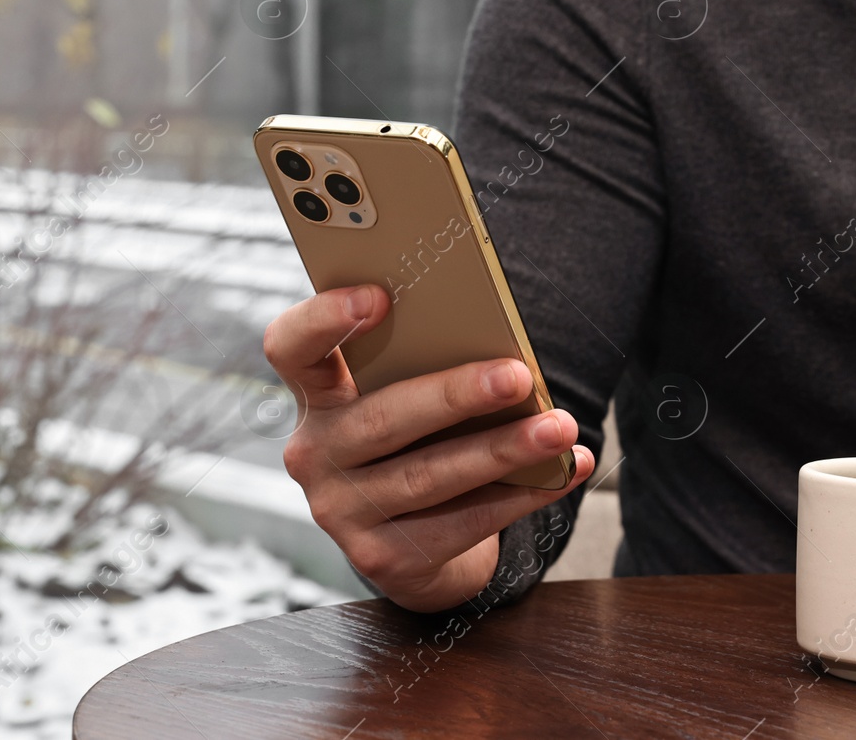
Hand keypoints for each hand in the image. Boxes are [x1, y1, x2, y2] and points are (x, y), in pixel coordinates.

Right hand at [264, 283, 593, 611]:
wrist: (409, 540)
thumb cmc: (416, 439)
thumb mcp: (404, 397)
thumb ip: (423, 367)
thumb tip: (498, 347)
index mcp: (317, 396)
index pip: (291, 348)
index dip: (324, 320)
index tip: (379, 296)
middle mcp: (315, 453)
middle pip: (382, 417)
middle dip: (456, 395)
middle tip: (517, 376)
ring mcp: (342, 511)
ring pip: (429, 476)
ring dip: (504, 450)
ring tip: (560, 429)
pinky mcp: (382, 558)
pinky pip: (461, 523)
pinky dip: (521, 495)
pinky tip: (563, 471)